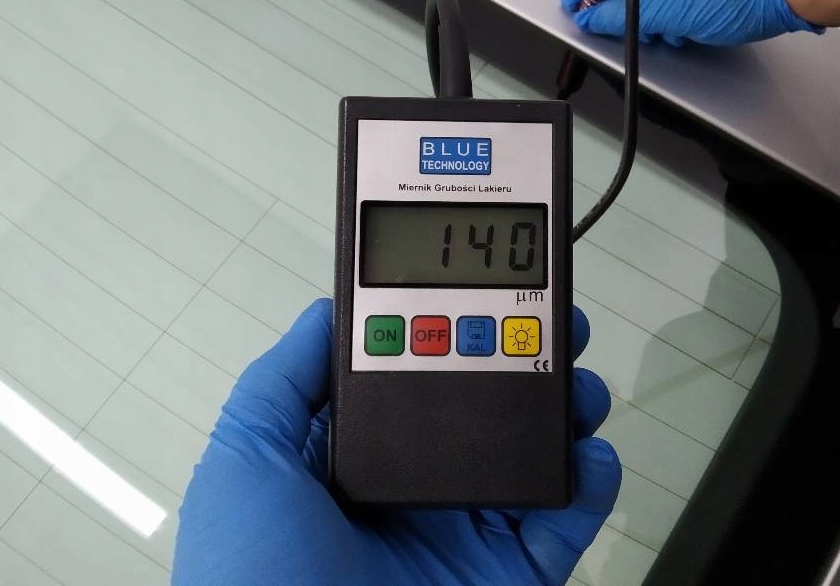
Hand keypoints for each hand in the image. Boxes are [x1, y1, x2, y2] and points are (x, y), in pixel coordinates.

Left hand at [173, 299, 620, 585]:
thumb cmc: (250, 582)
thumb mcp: (247, 462)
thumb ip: (283, 380)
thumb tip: (325, 313)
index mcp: (356, 452)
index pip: (416, 369)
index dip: (452, 324)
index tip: (482, 284)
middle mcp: (415, 483)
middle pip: (487, 401)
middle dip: (528, 354)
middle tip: (556, 321)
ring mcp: (463, 528)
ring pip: (533, 451)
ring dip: (567, 408)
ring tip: (578, 386)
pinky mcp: (507, 575)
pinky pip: (564, 522)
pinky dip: (592, 482)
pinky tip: (589, 455)